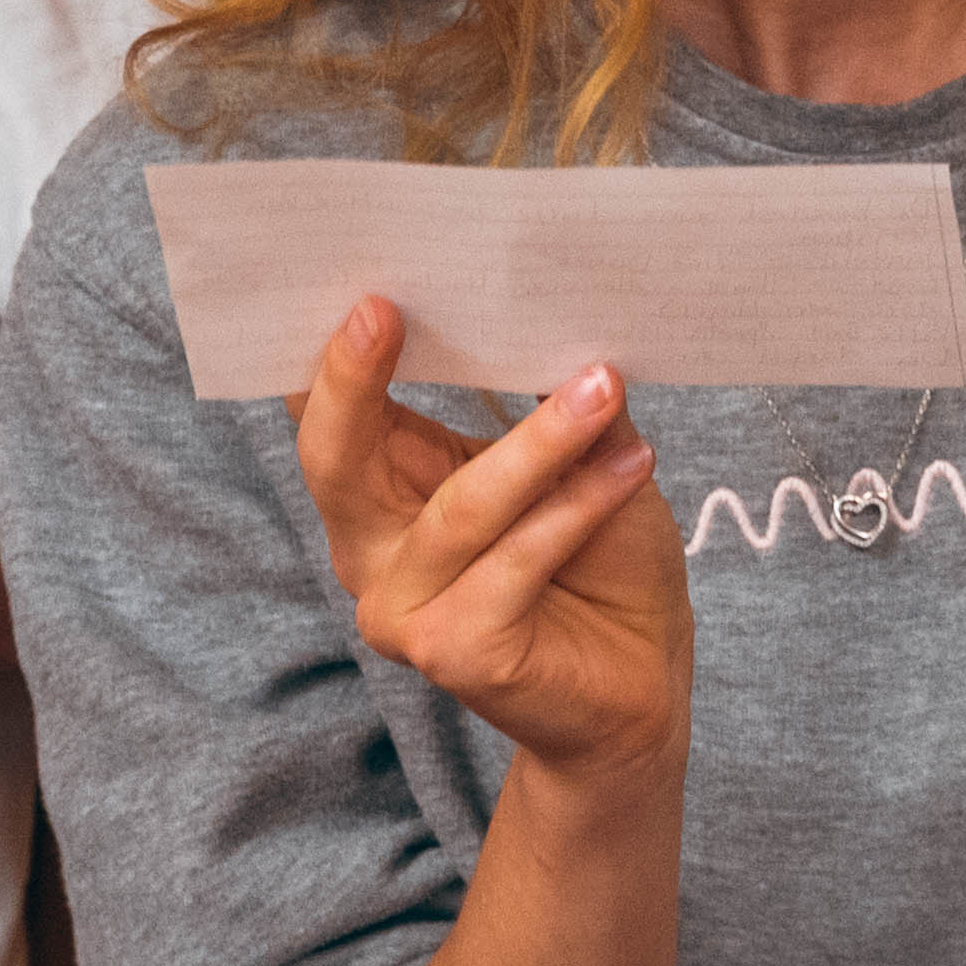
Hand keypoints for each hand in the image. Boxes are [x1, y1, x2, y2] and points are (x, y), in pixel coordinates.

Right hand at [292, 299, 690, 786]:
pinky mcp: (453, 652)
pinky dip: (577, 507)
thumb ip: (540, 398)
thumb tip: (543, 302)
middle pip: (336, 458)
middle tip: (385, 309)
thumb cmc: (600, 560)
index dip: (325, 355)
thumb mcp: (569, 457)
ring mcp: (403, 611)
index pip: (328, 417)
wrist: (639, 684)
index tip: (351, 282)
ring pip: (460, 507)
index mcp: (380, 493)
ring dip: (539, 442)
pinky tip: (631, 465)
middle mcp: (371, 553)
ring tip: (603, 383)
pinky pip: (516, 561)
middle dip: (353, 381)